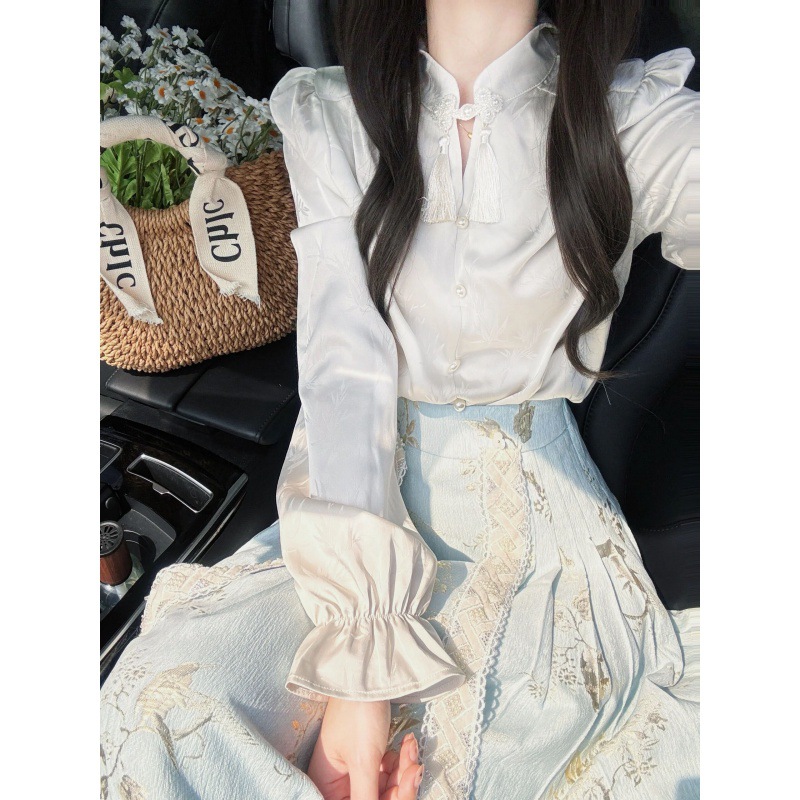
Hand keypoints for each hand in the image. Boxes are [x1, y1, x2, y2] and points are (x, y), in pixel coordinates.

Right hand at [307, 697, 423, 799]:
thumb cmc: (358, 714)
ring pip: (386, 789)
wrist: (369, 673)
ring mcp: (355, 770)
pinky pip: (389, 772)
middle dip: (399, 789)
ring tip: (411, 749)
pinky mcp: (370, 757)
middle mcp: (338, 782)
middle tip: (415, 769)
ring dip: (404, 772)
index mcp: (327, 786)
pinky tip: (408, 744)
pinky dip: (401, 761)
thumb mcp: (364, 761)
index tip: (398, 793)